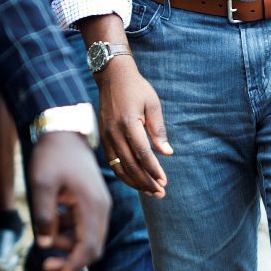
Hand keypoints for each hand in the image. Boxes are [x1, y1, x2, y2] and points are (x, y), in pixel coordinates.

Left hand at [25, 131, 108, 270]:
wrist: (63, 133)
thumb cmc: (51, 157)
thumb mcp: (41, 185)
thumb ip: (43, 216)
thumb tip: (45, 244)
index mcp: (91, 204)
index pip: (89, 245)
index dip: (74, 265)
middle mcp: (101, 207)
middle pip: (94, 247)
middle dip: (71, 261)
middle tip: (44, 265)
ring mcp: (99, 205)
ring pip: (90, 239)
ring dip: (69, 247)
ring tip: (45, 239)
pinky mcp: (93, 203)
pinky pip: (86, 228)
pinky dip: (70, 235)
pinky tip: (53, 225)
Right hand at [95, 56, 171, 197]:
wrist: (112, 77)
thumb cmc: (137, 89)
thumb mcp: (153, 104)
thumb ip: (159, 130)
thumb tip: (167, 153)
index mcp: (128, 123)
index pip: (142, 153)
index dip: (153, 170)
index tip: (164, 181)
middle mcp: (114, 132)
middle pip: (131, 164)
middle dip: (146, 181)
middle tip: (160, 193)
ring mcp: (106, 136)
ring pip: (119, 167)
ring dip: (135, 182)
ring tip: (150, 192)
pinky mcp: (103, 138)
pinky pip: (112, 162)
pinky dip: (124, 174)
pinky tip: (135, 181)